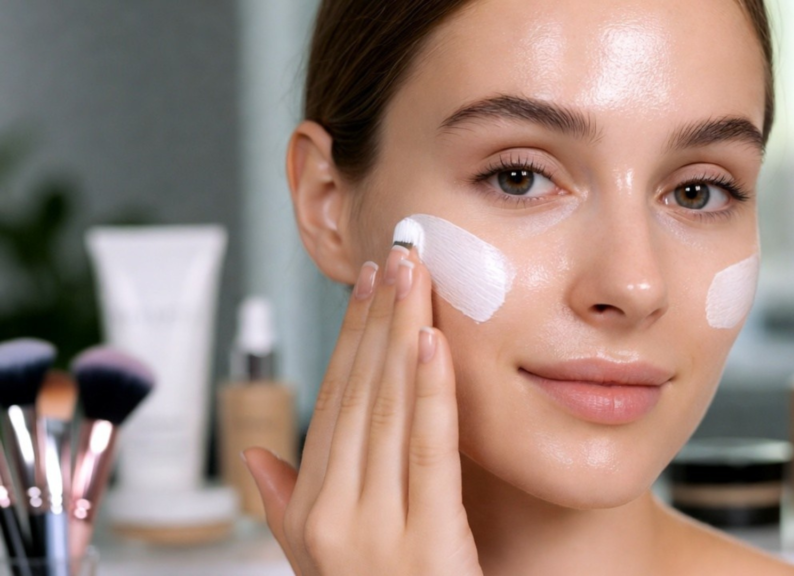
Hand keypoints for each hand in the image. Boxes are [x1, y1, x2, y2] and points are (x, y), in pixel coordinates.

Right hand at [243, 245, 483, 575]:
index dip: (349, 340)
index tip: (364, 288)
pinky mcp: (431, 540)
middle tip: (393, 255)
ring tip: (412, 276)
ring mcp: (379, 529)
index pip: (330, 404)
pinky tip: (433, 342)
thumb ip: (286, 506)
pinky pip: (428, 451)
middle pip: (358, 395)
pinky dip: (430, 391)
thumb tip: (255, 454)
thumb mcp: (320, 560)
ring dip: (401, 334)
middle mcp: (336, 515)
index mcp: (312, 510)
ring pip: (388, 410)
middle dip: (376, 319)